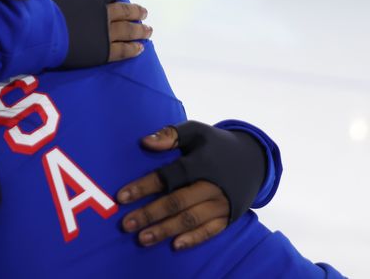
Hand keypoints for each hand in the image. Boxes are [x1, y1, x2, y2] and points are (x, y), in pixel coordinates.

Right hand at [31, 0, 150, 66]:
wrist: (37, 30)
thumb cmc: (38, 5)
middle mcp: (102, 12)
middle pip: (125, 11)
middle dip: (136, 11)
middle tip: (145, 12)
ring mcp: (104, 33)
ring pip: (128, 31)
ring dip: (140, 30)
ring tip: (148, 31)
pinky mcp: (101, 52)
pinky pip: (122, 51)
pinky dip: (133, 49)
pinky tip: (140, 48)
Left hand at [118, 122, 263, 250]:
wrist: (255, 160)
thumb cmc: (216, 144)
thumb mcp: (196, 132)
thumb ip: (170, 135)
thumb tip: (144, 141)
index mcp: (201, 164)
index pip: (168, 177)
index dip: (144, 187)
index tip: (122, 197)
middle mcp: (212, 186)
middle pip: (177, 203)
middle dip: (150, 214)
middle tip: (126, 224)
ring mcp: (222, 204)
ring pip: (191, 220)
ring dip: (166, 230)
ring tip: (142, 238)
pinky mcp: (230, 217)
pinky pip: (211, 231)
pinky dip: (193, 239)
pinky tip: (175, 245)